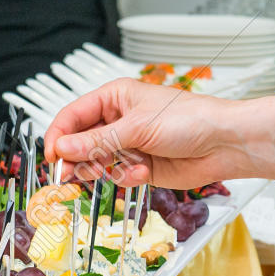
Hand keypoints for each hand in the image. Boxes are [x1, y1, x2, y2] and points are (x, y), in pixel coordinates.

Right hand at [44, 77, 274, 189]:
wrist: (223, 145)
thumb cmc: (189, 120)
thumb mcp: (138, 127)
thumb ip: (98, 141)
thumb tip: (63, 148)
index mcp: (114, 98)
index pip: (73, 116)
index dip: (59, 135)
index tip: (51, 156)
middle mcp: (118, 121)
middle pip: (80, 142)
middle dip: (77, 158)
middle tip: (69, 173)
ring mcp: (129, 145)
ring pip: (97, 162)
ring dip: (103, 169)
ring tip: (115, 169)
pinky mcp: (140, 168)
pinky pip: (118, 176)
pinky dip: (126, 177)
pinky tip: (142, 173)